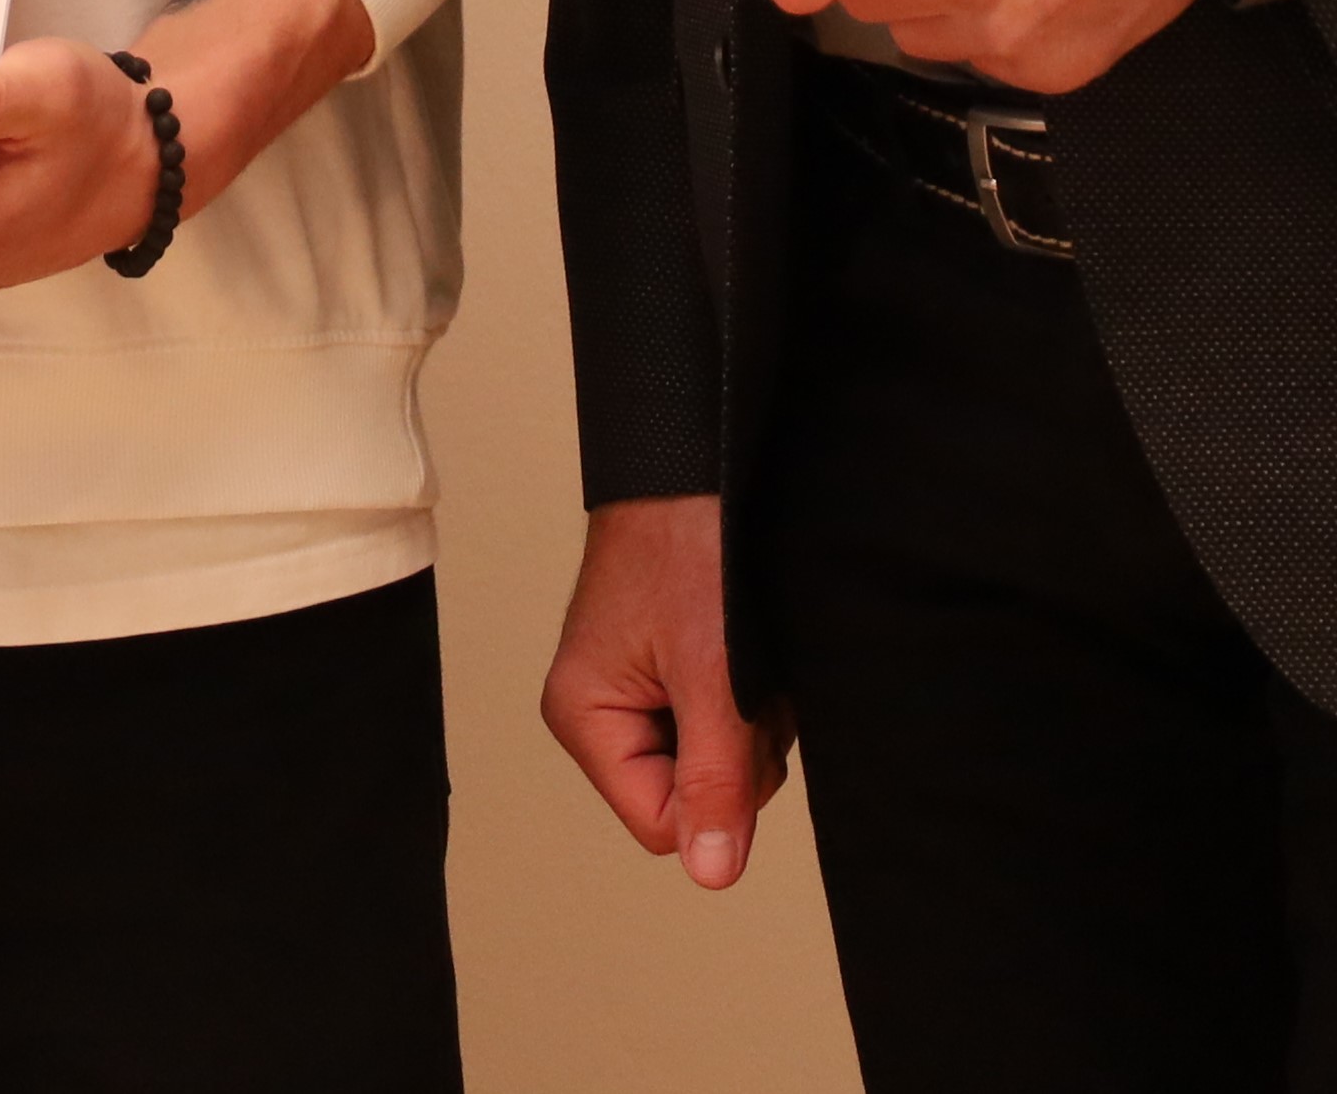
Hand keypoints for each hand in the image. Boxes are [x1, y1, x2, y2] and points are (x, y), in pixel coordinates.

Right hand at [540, 494, 767, 888]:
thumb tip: (711, 874)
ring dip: (752, 718)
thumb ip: (713, 777)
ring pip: (717, 761)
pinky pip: (722, 722)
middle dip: (739, 748)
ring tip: (749, 650)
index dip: (716, 790)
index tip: (734, 720)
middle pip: (690, 796)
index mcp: (583, 718)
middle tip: (744, 674)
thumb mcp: (712, 672)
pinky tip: (750, 648)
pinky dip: (750, 694)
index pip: (660, 823)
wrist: (701, 462)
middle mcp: (599, 713)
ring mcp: (633, 692)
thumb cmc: (690, 545)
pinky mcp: (668, 671)